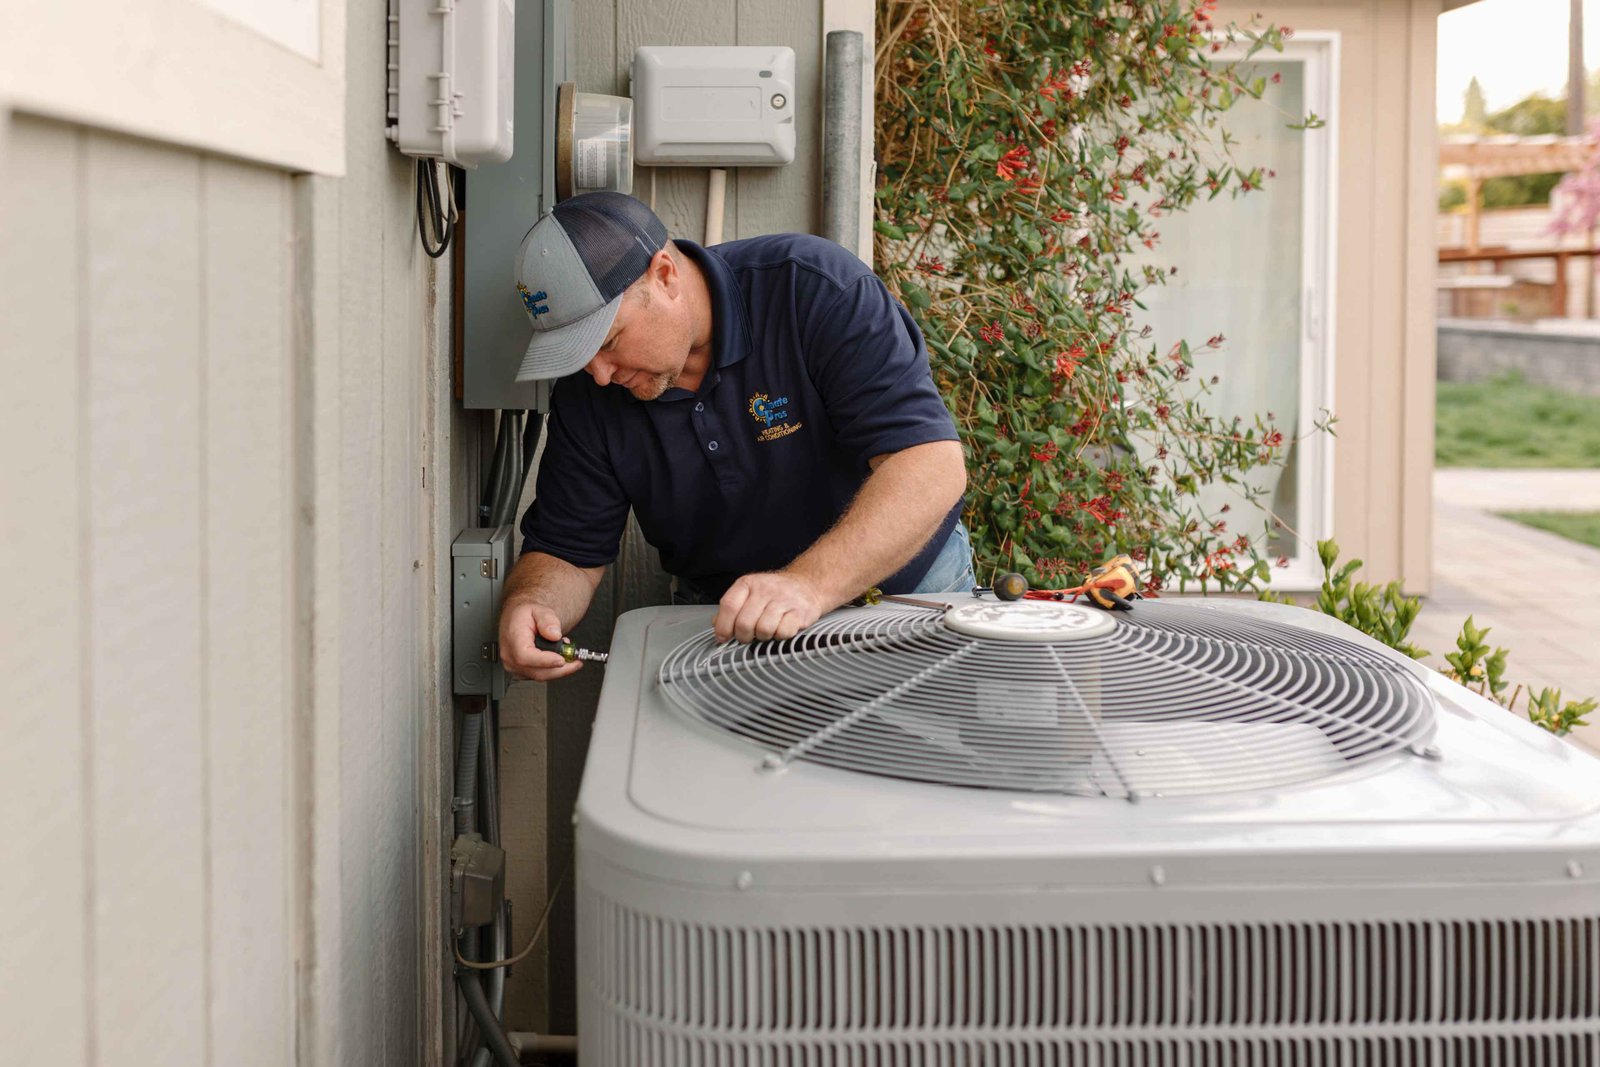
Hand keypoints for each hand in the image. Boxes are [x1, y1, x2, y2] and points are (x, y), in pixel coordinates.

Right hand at [499, 596, 583, 681]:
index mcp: (513, 638)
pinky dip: (553, 669)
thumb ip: (548, 620)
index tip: (561, 660)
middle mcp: (510, 655)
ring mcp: (514, 665)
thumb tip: (555, 635)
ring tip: (568, 654)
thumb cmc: (526, 615)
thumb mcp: (539, 609)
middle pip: (536, 671)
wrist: (517, 619)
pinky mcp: (521, 671)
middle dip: (561, 669)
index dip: (545, 661)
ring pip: (540, 675)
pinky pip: (539, 675)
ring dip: (558, 669)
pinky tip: (559, 658)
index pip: (525, 656)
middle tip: (577, 661)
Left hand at [714, 571, 830, 642]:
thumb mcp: (750, 593)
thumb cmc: (775, 593)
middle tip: (748, 636)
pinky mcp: (799, 612)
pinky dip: (780, 636)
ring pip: (763, 630)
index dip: (723, 626)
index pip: (729, 606)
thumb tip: (717, 625)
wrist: (808, 585)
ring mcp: (784, 599)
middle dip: (744, 636)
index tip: (723, 637)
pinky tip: (780, 628)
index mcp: (748, 583)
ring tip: (766, 630)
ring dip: (763, 636)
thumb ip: (732, 608)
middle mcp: (765, 589)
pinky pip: (782, 633)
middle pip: (744, 623)